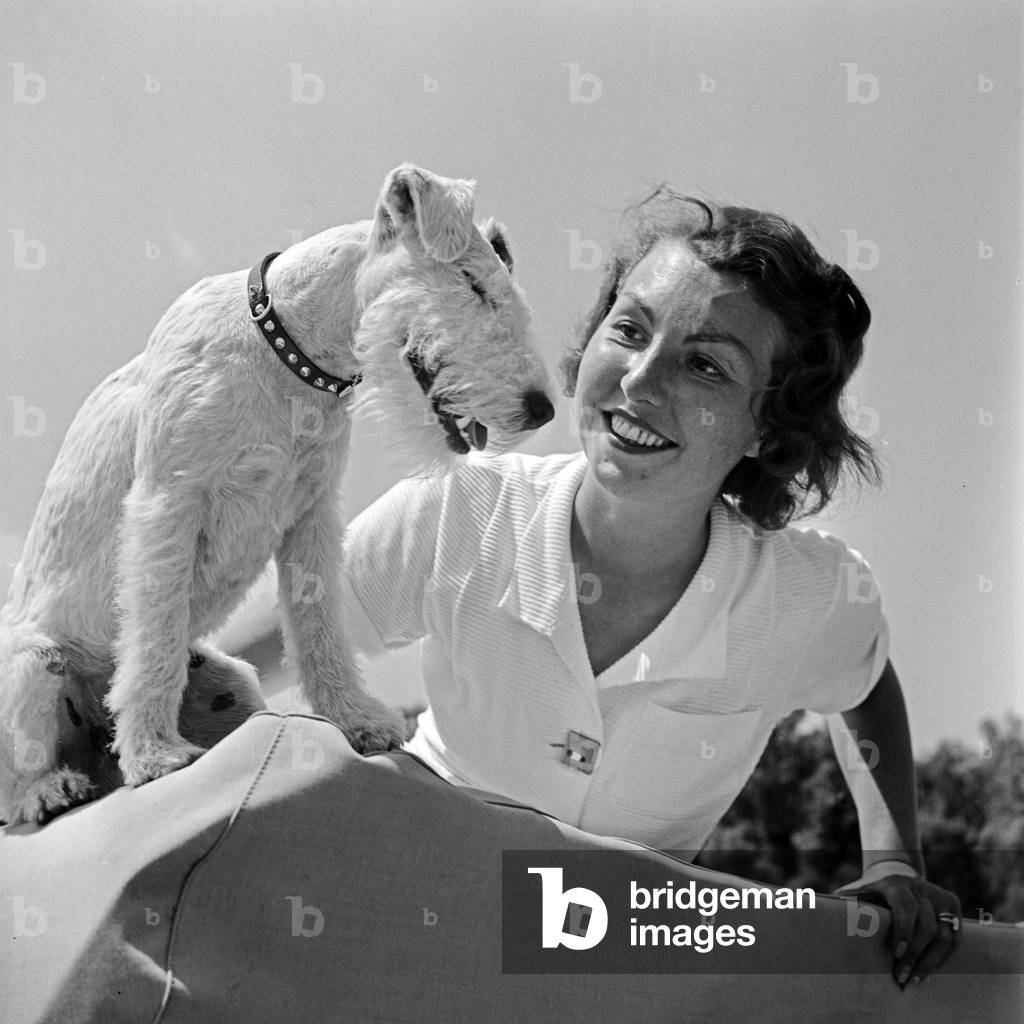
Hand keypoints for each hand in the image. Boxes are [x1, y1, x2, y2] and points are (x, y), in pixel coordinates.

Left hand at [836, 870, 960, 987]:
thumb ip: (843, 904)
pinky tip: (930, 970)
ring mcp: (938, 895)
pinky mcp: (952, 905)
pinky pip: (955, 936)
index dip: (903, 932)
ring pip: (945, 934)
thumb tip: (816, 914)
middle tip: (902, 978)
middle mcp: (919, 887)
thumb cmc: (869, 893)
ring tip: (916, 980)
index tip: (895, 954)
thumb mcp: (855, 893)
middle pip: (926, 926)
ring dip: (931, 961)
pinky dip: (944, 956)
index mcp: (894, 884)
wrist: (895, 874)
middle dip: (914, 955)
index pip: (905, 908)